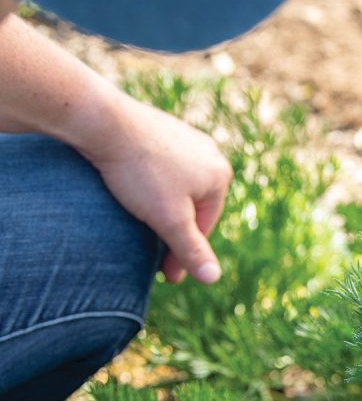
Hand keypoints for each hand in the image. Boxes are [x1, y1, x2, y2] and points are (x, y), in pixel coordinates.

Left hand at [64, 90, 231, 284]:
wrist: (103, 122)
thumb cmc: (140, 172)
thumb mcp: (169, 219)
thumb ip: (191, 250)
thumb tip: (213, 278)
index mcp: (220, 176)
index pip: (204, 227)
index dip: (183, 254)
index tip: (165, 275)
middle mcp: (210, 154)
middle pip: (191, 206)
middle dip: (172, 229)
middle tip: (149, 252)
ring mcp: (185, 138)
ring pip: (175, 186)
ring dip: (159, 206)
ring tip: (137, 220)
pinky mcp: (159, 128)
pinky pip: (160, 166)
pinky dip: (148, 183)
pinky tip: (129, 188)